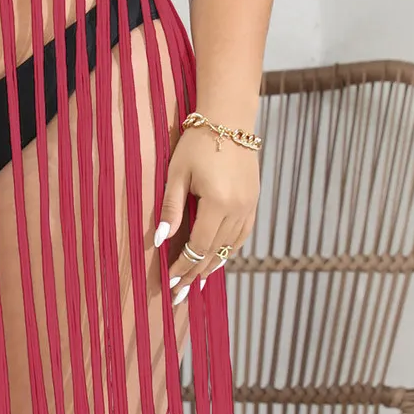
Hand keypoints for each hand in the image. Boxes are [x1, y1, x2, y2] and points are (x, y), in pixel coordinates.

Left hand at [153, 124, 258, 304]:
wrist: (229, 120)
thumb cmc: (196, 143)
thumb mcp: (176, 174)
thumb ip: (170, 208)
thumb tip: (160, 241)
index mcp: (217, 202)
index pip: (198, 246)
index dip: (183, 265)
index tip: (169, 281)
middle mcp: (238, 209)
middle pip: (215, 252)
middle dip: (195, 273)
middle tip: (180, 294)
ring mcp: (250, 206)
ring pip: (231, 247)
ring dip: (213, 266)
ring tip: (197, 283)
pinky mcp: (254, 201)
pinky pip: (242, 235)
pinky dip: (229, 250)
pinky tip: (217, 259)